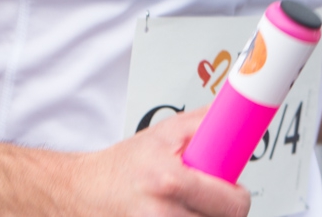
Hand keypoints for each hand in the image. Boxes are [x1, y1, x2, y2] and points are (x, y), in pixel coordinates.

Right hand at [66, 109, 251, 216]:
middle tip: (210, 199)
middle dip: (222, 211)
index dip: (237, 197)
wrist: (84, 190)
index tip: (234, 191)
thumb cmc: (126, 164)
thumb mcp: (165, 132)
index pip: (231, 203)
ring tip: (189, 206)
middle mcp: (162, 213)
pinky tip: (175, 214)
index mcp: (170, 180)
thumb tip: (235, 114)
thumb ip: (203, 123)